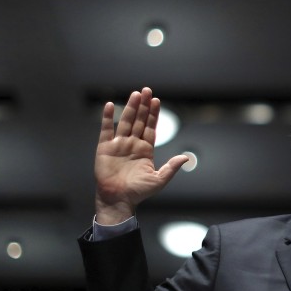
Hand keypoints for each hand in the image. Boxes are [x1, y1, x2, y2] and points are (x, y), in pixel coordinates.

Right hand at [93, 87, 188, 223]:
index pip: (150, 127)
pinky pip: (106, 130)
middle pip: (139, 121)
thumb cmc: (139, 192)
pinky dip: (107, 118)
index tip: (156, 100)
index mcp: (146, 149)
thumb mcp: (159, 180)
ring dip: (130, 108)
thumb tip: (186, 157)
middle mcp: (132, 144)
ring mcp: (119, 144)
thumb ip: (171, 167)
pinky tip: (110, 105)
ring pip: (125, 121)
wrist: (118, 200)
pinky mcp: (105, 148)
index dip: (153, 114)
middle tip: (146, 90)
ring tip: (135, 94)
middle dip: (143, 106)